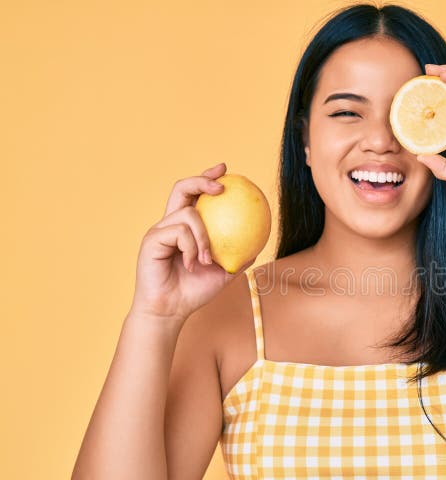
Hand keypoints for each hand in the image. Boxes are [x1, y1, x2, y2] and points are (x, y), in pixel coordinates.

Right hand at [130, 162, 255, 320]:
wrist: (171, 310)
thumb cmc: (194, 292)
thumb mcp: (224, 272)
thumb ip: (238, 255)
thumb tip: (260, 242)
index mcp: (185, 227)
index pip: (195, 195)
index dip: (207, 177)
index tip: (225, 169)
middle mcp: (170, 224)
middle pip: (182, 188)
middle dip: (202, 180)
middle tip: (222, 187)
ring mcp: (159, 230)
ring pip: (188, 215)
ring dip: (204, 236)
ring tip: (207, 258)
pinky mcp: (151, 240)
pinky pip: (179, 233)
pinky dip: (191, 248)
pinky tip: (192, 264)